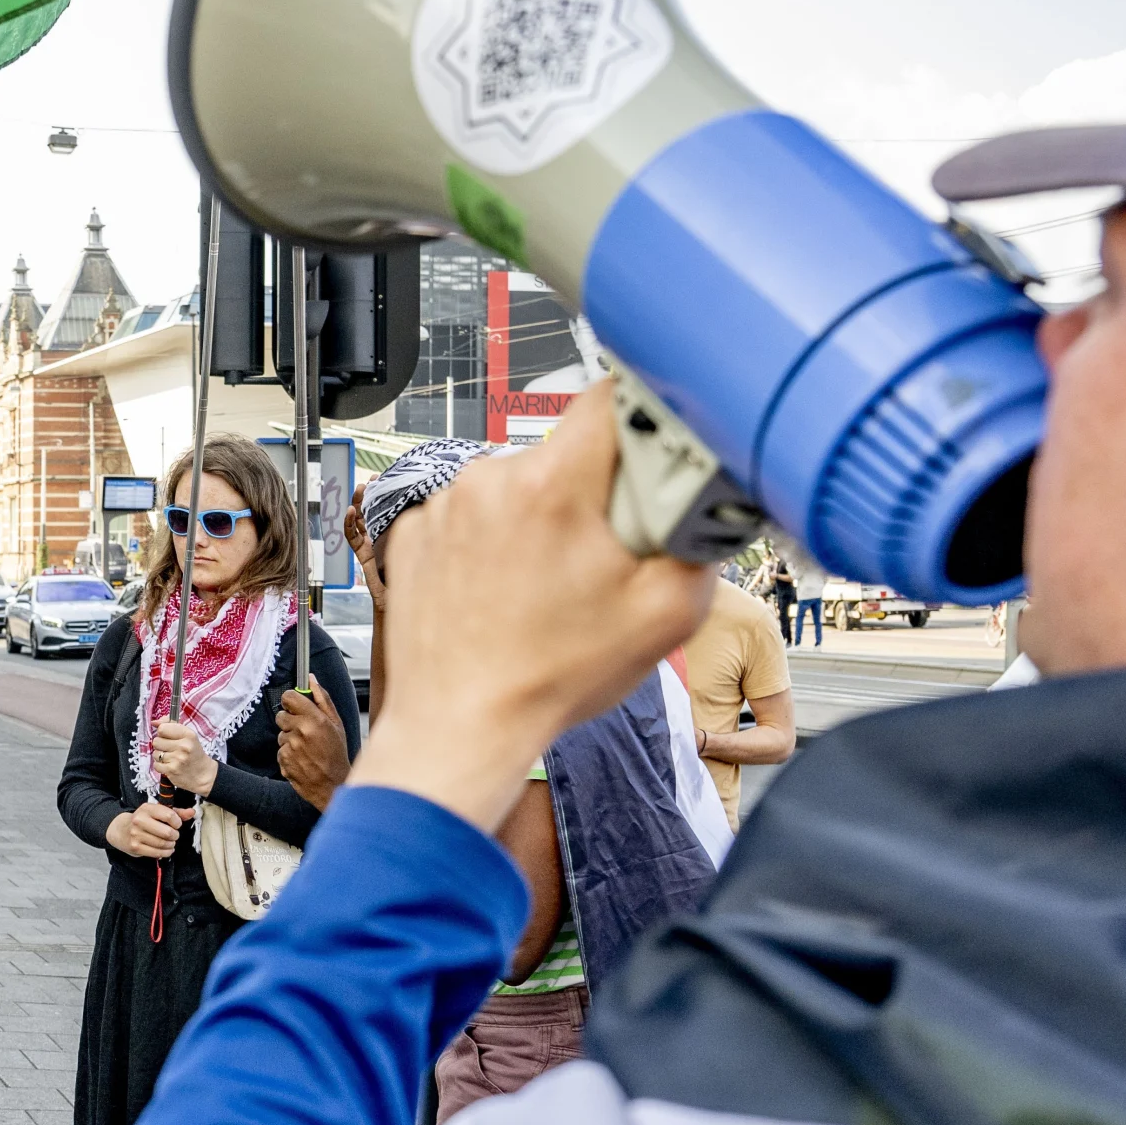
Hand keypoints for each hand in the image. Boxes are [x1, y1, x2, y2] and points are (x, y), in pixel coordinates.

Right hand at [105, 800, 188, 858]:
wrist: (121, 830)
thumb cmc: (144, 820)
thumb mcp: (158, 812)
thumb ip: (176, 812)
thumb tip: (192, 812)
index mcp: (147, 808)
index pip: (169, 815)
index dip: (177, 822)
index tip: (176, 825)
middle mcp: (140, 820)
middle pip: (167, 832)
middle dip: (175, 836)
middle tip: (174, 835)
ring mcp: (136, 834)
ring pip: (163, 844)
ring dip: (171, 845)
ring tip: (170, 843)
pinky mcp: (135, 847)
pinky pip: (157, 853)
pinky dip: (165, 853)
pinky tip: (166, 850)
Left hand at [152, 718, 218, 794]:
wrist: (202, 774)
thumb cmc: (193, 752)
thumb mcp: (187, 735)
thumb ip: (170, 724)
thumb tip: (154, 722)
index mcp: (188, 734)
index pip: (162, 728)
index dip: (162, 732)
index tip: (168, 736)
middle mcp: (184, 746)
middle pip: (156, 741)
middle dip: (161, 745)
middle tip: (170, 749)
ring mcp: (177, 759)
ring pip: (155, 753)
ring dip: (160, 756)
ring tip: (171, 758)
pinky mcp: (172, 770)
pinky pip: (156, 765)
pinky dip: (160, 766)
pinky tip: (169, 765)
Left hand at [275, 686, 350, 808]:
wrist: (333, 785)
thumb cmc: (337, 755)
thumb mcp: (336, 724)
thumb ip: (322, 699)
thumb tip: (311, 680)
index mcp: (315, 719)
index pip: (289, 697)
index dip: (290, 701)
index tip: (294, 706)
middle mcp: (301, 731)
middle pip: (281, 716)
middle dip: (290, 721)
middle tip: (304, 731)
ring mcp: (290, 746)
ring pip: (281, 735)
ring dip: (290, 739)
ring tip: (306, 749)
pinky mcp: (283, 760)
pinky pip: (280, 750)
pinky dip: (288, 754)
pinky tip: (302, 759)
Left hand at [350, 404, 717, 831]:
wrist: (458, 727)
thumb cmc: (553, 679)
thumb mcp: (666, 617)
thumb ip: (700, 542)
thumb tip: (709, 501)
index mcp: (554, 485)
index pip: (611, 397)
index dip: (644, 415)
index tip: (655, 449)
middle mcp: (491, 478)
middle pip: (565, 452)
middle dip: (594, 491)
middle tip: (603, 554)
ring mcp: (446, 503)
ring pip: (518, 485)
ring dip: (541, 519)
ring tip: (546, 587)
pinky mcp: (416, 529)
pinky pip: (473, 514)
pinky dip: (494, 542)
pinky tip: (504, 592)